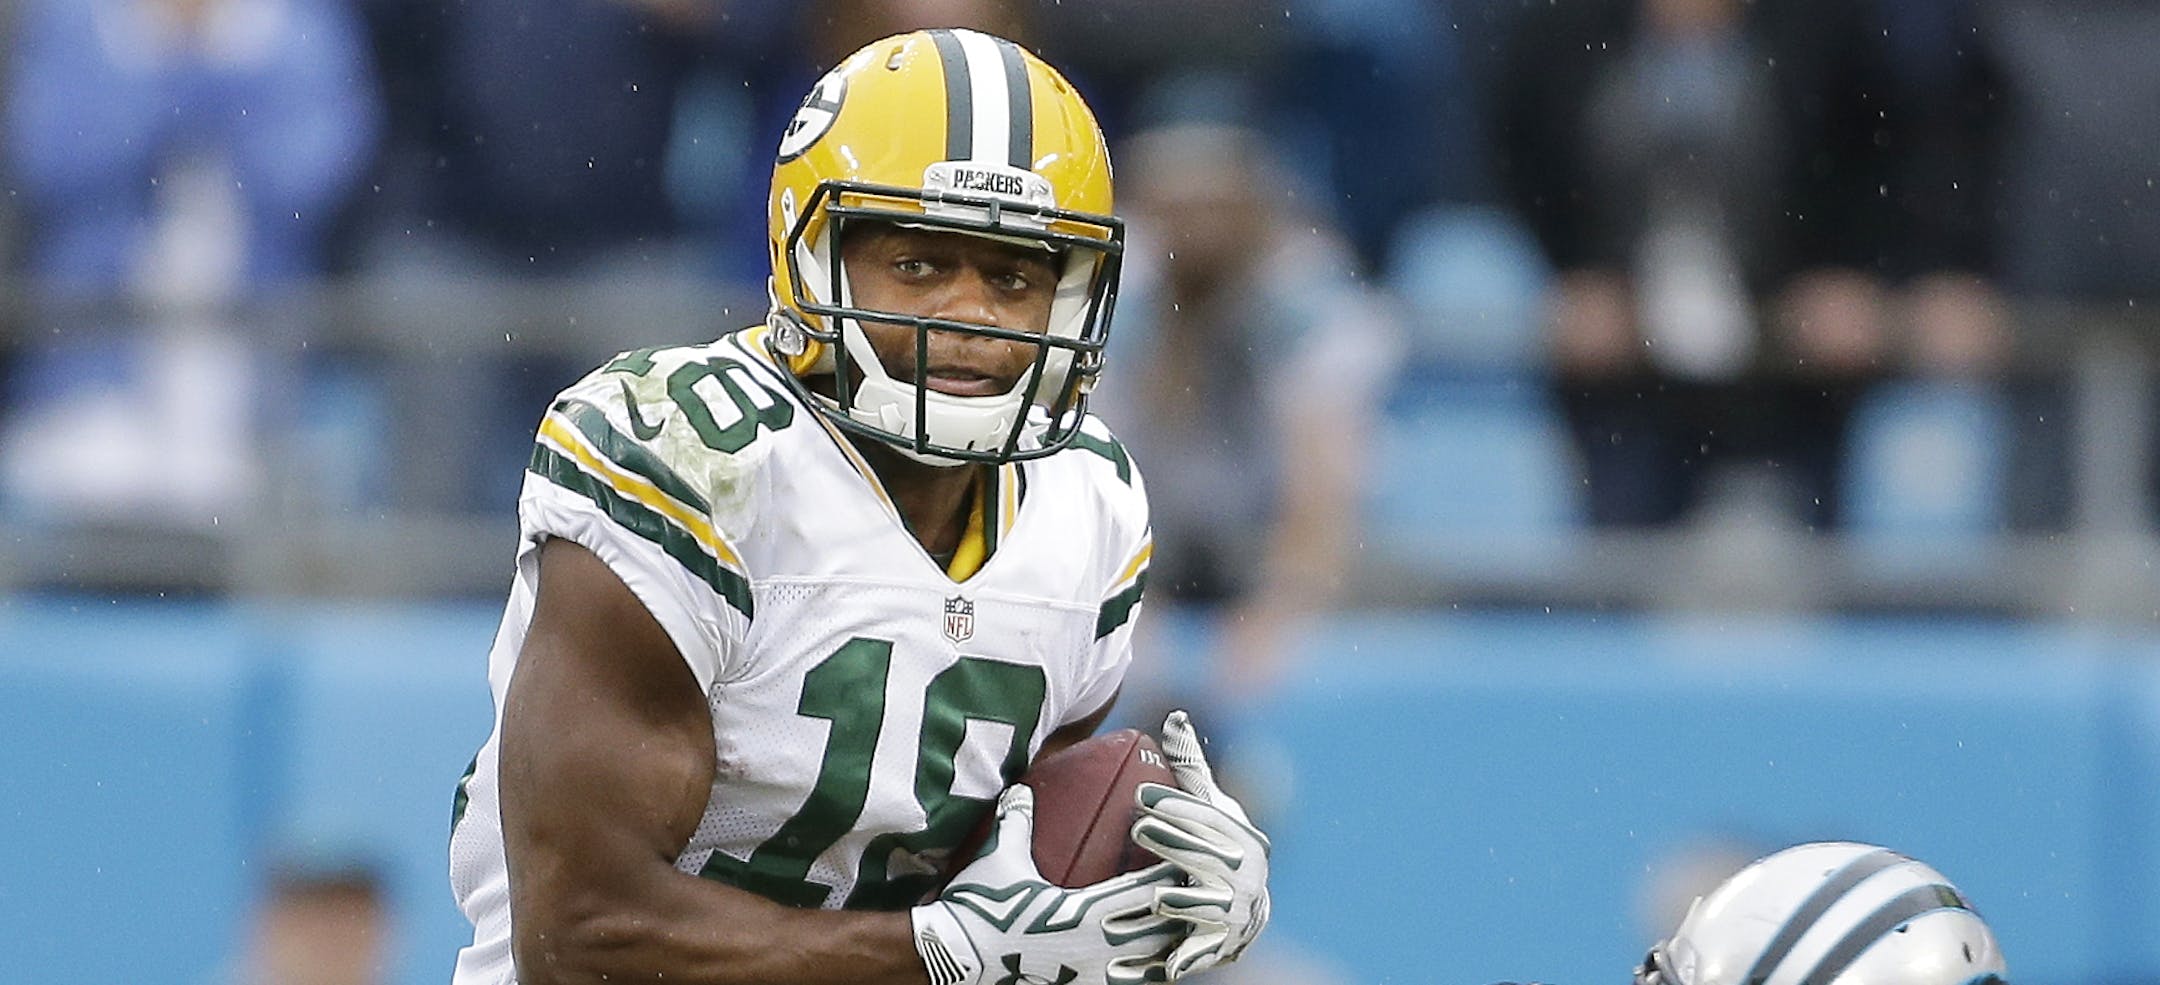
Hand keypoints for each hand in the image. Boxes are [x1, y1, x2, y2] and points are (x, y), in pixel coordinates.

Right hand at [912, 785, 1185, 984]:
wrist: (952, 960)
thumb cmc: (978, 909)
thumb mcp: (999, 859)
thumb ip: (1017, 821)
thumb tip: (1021, 788)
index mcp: (1083, 912)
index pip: (1144, 892)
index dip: (1172, 879)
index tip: (1192, 863)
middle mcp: (1094, 949)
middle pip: (1159, 933)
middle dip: (1183, 915)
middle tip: (1203, 897)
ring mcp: (1088, 977)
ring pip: (1149, 969)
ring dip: (1169, 951)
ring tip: (1188, 936)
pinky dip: (1142, 976)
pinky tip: (1152, 970)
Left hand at [1132, 711, 1271, 977]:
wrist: (1241, 911)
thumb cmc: (1215, 846)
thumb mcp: (1208, 808)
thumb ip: (1189, 767)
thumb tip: (1174, 714)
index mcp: (1241, 840)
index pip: (1209, 819)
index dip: (1179, 806)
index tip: (1143, 795)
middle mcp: (1245, 878)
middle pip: (1209, 857)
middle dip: (1178, 842)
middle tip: (1139, 827)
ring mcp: (1234, 915)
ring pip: (1208, 908)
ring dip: (1185, 903)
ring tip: (1156, 896)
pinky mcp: (1218, 949)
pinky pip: (1198, 954)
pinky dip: (1182, 960)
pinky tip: (1160, 965)